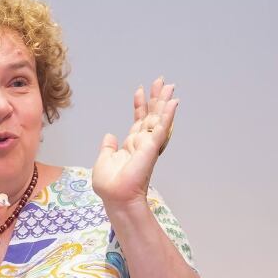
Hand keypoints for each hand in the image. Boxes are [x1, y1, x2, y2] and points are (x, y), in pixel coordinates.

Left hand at [93, 77, 177, 207]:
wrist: (115, 197)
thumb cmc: (110, 185)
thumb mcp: (104, 161)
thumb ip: (108, 148)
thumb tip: (109, 136)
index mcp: (131, 146)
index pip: (138, 121)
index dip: (139, 105)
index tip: (140, 90)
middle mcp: (142, 143)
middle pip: (151, 116)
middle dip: (156, 98)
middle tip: (161, 81)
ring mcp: (148, 145)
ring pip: (159, 118)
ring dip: (164, 102)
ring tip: (169, 86)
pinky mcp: (152, 148)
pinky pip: (162, 129)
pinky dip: (168, 115)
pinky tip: (173, 103)